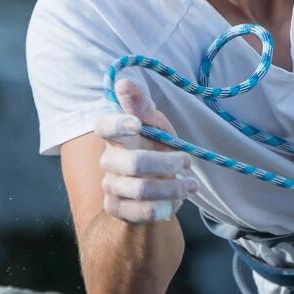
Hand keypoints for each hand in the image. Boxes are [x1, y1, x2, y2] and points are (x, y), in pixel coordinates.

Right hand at [95, 77, 199, 224]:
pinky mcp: (116, 208)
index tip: (137, 124)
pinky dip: (165, 206)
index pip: (104, 126)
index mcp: (116, 136)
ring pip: (141, 189)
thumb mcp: (155, 124)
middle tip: (187, 162)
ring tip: (190, 185)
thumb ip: (140, 105)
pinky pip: (141, 211)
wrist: (156, 188)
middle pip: (133, 163)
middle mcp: (108, 160)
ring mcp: (110, 185)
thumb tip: (122, 82)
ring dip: (173, 187)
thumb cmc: (156, 147)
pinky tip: (177, 200)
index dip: (118, 124)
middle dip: (167, 163)